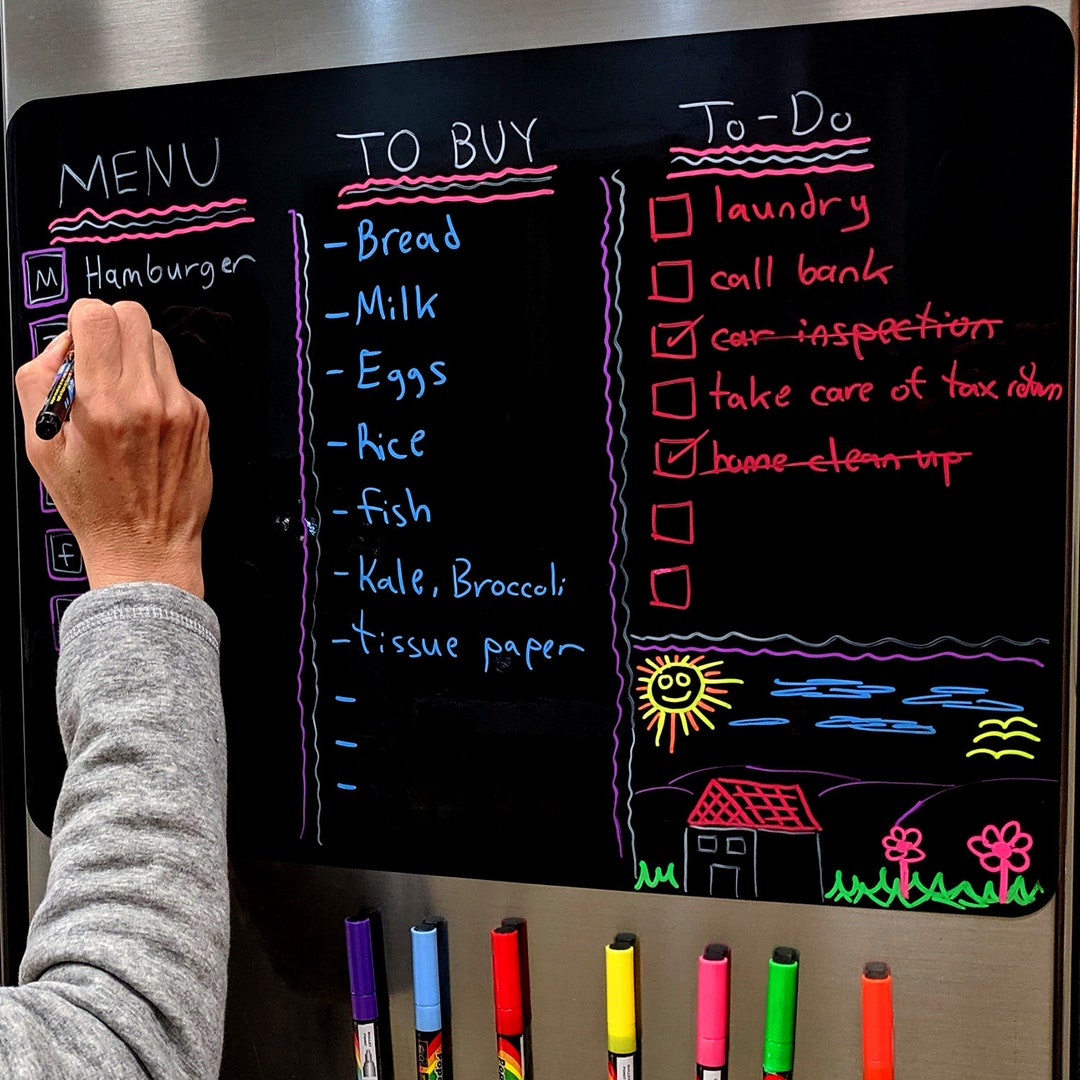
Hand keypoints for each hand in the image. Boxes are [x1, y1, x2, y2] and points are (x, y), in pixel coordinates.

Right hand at [15, 298, 211, 596]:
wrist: (146, 546)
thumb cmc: (92, 503)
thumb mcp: (40, 445)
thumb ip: (39, 381)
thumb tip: (62, 343)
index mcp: (102, 405)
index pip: (97, 315)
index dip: (80, 319)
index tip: (76, 340)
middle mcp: (148, 400)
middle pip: (132, 315)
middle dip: (108, 328)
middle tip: (96, 361)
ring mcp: (180, 407)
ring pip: (157, 342)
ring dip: (134, 354)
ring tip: (119, 393)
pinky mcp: (200, 417)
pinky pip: (174, 377)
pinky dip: (156, 385)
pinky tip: (143, 419)